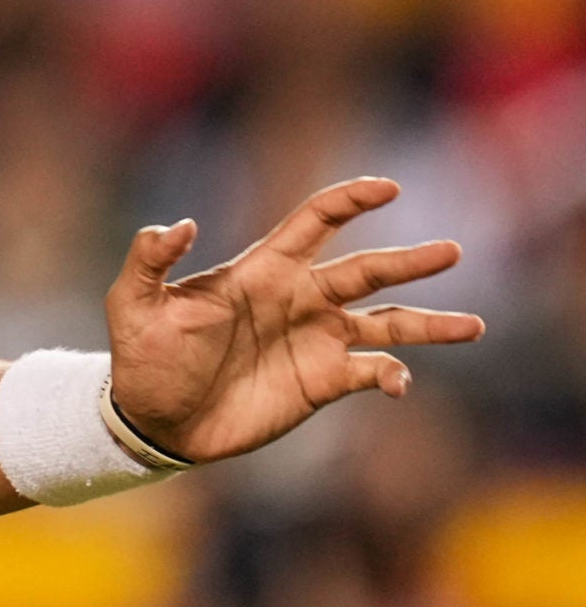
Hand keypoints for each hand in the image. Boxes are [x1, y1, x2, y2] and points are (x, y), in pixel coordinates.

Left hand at [105, 178, 485, 463]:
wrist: (153, 419)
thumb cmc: (142, 355)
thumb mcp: (132, 301)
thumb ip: (151, 258)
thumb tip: (180, 223)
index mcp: (261, 271)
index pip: (314, 223)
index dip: (349, 201)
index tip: (387, 187)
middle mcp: (299, 299)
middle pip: (366, 270)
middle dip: (409, 261)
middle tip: (452, 250)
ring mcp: (315, 341)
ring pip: (387, 323)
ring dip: (430, 323)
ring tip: (473, 326)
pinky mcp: (322, 383)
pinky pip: (371, 372)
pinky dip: (392, 375)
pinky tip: (397, 383)